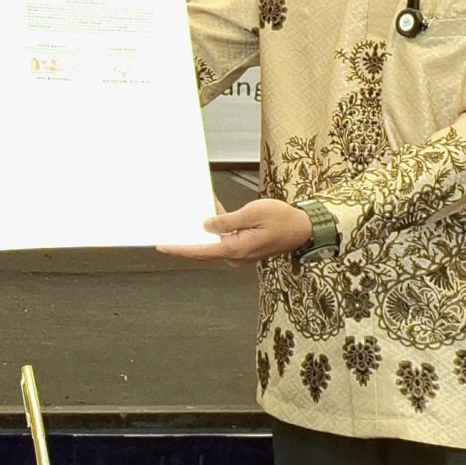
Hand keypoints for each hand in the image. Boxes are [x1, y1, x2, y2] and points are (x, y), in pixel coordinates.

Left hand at [156, 199, 312, 262]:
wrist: (303, 228)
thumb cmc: (282, 220)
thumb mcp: (252, 213)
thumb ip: (226, 221)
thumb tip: (206, 226)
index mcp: (235, 249)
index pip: (200, 251)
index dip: (179, 248)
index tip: (162, 246)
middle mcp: (235, 255)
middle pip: (204, 249)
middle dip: (186, 238)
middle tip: (168, 226)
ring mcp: (239, 252)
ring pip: (213, 242)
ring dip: (203, 229)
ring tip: (190, 211)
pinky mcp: (243, 246)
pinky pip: (224, 237)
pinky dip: (217, 226)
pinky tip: (213, 209)